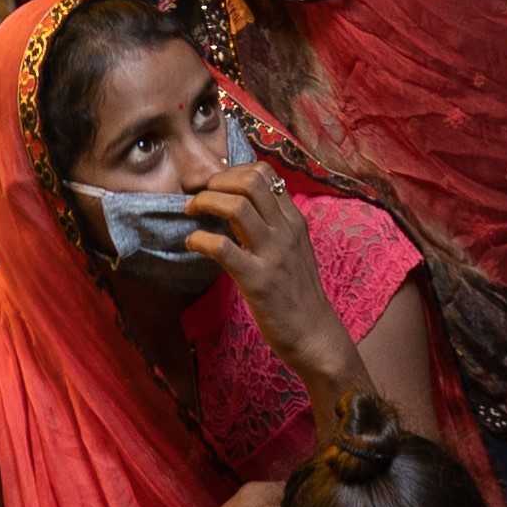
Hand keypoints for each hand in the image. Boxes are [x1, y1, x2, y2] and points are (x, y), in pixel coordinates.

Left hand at [182, 164, 339, 374]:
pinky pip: (222, 248)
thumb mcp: (292, 248)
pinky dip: (200, 239)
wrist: (315, 336)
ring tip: (191, 211)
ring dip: (205, 202)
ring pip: (236, 206)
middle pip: (250, 181)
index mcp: (294, 220)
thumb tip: (235, 202)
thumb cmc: (298, 293)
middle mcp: (286, 231)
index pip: (265, 174)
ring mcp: (273, 255)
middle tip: (199, 193)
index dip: (233, 171)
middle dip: (217, 180)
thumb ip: (272, 224)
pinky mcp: (258, 281)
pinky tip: (192, 243)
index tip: (215, 183)